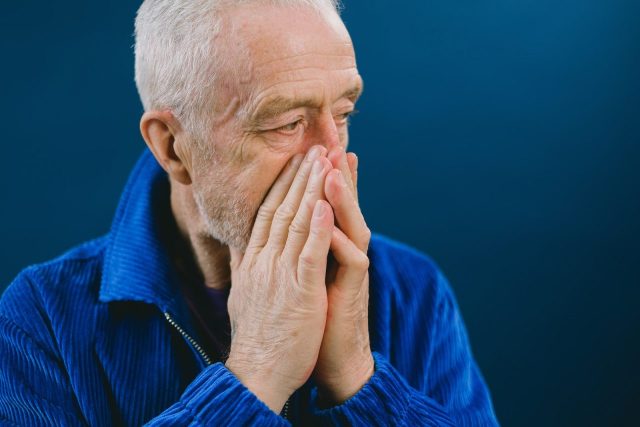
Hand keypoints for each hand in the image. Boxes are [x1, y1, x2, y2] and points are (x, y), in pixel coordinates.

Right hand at [225, 145, 334, 412]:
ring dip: (311, 189)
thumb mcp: (244, 293)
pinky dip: (317, 225)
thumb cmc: (256, 336)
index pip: (268, 213)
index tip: (294, 162)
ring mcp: (280, 274)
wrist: (256, 372)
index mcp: (253, 261)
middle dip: (299, 176)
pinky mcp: (299, 291)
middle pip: (282, 209)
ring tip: (322, 160)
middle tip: (313, 147)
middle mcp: (263, 261)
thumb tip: (239, 245)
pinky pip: (309, 252)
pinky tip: (325, 202)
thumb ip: (243, 266)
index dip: (283, 185)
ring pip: (297, 222)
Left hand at [313, 147, 374, 405]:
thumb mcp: (298, 276)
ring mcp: (352, 270)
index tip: (311, 148)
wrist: (331, 357)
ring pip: (351, 226)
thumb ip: (293, 250)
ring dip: (341, 198)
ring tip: (329, 169)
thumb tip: (270, 232)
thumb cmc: (311, 317)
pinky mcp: (354, 289)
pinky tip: (328, 223)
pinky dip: (338, 241)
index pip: (324, 205)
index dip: (318, 177)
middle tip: (329, 141)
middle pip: (342, 207)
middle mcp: (344, 252)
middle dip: (336, 174)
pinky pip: (350, 260)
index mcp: (327, 247)